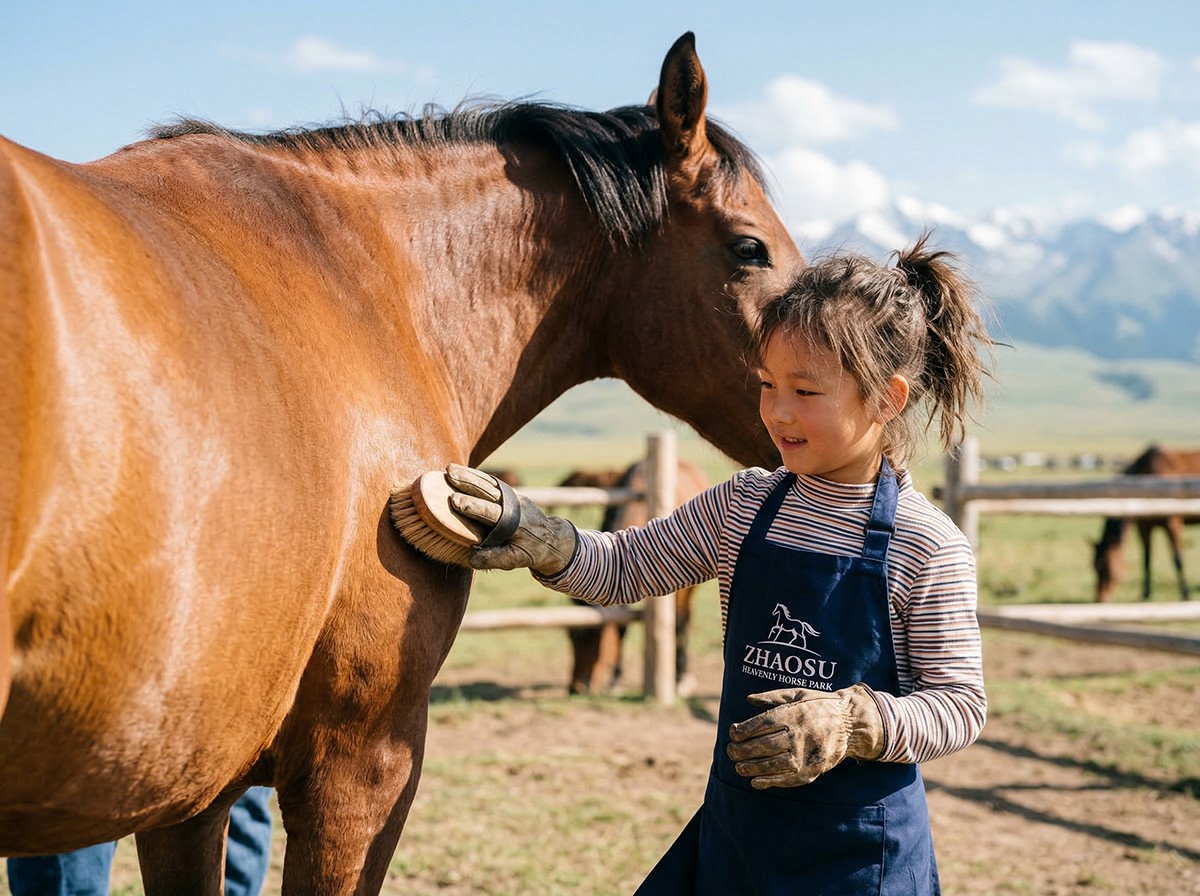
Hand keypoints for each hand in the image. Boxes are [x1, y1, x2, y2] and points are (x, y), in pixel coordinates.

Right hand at [445, 464, 577, 574]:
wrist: (551, 537)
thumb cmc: (530, 551)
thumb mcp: (515, 560)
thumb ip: (494, 559)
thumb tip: (471, 558)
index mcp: (513, 522)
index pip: (490, 512)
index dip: (472, 506)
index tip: (454, 500)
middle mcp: (513, 505)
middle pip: (487, 491)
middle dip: (467, 482)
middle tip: (448, 476)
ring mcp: (513, 496)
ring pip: (489, 483)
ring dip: (468, 475)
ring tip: (449, 469)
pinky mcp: (510, 493)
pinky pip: (492, 482)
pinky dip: (477, 476)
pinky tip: (462, 472)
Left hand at [725, 684, 884, 788]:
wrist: (851, 724)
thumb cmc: (820, 706)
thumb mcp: (798, 694)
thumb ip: (772, 697)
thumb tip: (748, 699)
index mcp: (793, 714)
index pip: (760, 725)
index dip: (742, 731)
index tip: (732, 733)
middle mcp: (798, 734)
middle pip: (763, 745)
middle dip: (742, 750)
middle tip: (730, 752)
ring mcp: (806, 754)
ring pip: (772, 764)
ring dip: (751, 768)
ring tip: (738, 767)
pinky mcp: (812, 770)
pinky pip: (787, 778)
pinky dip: (770, 782)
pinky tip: (756, 782)